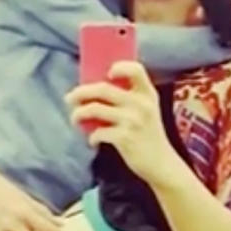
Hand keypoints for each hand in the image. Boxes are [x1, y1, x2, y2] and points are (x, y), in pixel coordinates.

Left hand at [66, 61, 178, 184]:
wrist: (161, 164)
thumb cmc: (148, 135)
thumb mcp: (147, 110)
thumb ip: (130, 98)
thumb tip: (95, 89)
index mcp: (147, 94)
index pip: (136, 69)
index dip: (120, 67)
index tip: (106, 74)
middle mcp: (141, 104)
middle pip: (103, 89)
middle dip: (81, 92)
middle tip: (69, 98)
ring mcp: (133, 121)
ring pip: (94, 109)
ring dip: (79, 114)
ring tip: (75, 119)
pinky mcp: (125, 138)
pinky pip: (98, 132)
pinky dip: (91, 137)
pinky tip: (93, 140)